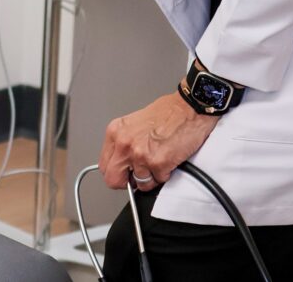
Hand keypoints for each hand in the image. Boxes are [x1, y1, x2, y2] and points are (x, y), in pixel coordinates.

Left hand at [98, 90, 218, 192]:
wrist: (188, 108)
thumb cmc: (167, 112)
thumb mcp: (134, 123)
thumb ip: (124, 143)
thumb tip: (121, 162)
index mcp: (115, 132)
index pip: (104, 166)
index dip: (116, 173)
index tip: (125, 173)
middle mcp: (124, 144)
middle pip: (114, 180)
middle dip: (128, 182)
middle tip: (140, 174)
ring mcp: (140, 154)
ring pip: (140, 184)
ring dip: (151, 177)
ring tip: (159, 159)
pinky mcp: (158, 163)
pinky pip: (158, 181)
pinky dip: (165, 174)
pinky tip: (168, 159)